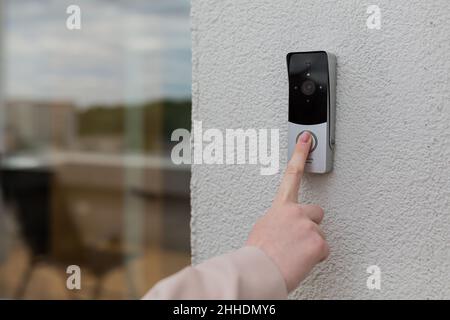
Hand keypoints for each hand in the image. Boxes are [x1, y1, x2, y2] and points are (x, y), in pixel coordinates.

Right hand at [246, 131, 328, 291]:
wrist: (259, 271)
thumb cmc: (258, 254)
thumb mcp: (263, 229)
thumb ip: (278, 220)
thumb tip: (284, 226)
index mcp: (280, 207)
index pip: (291, 174)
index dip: (300, 154)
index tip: (307, 138)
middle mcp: (296, 212)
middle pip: (317, 213)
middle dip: (311, 225)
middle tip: (297, 240)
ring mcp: (308, 226)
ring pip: (319, 234)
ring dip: (310, 245)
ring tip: (294, 254)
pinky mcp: (318, 242)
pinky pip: (323, 250)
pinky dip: (315, 257)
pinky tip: (300, 261)